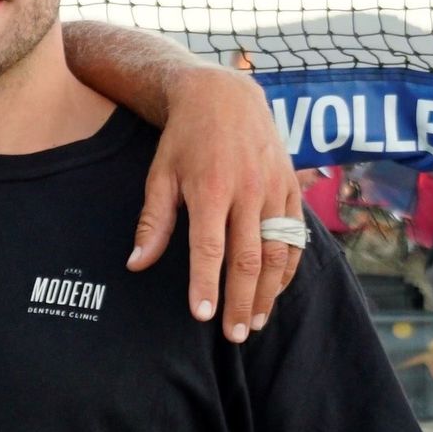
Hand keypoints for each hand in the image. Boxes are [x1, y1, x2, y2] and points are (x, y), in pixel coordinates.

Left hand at [127, 65, 303, 338]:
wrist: (224, 95)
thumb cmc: (184, 139)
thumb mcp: (160, 175)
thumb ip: (152, 223)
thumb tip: (136, 265)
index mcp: (210, 188)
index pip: (209, 247)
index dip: (206, 284)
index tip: (202, 316)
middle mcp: (247, 190)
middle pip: (248, 257)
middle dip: (242, 301)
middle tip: (235, 336)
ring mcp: (273, 189)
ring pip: (277, 250)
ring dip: (269, 292)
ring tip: (257, 322)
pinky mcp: (290, 187)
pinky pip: (295, 235)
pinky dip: (288, 266)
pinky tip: (277, 290)